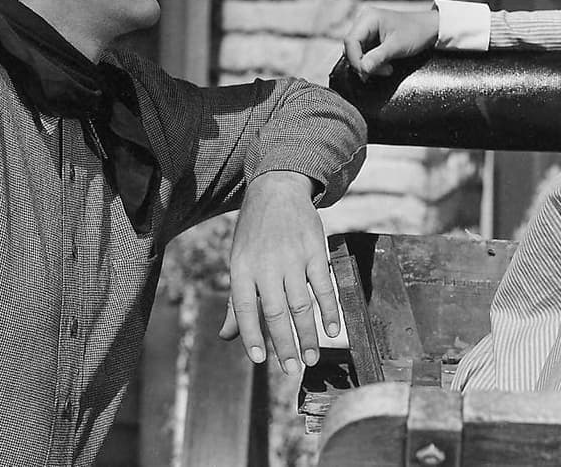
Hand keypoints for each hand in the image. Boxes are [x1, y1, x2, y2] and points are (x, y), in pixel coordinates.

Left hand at [217, 171, 339, 373]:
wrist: (277, 190)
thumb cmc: (254, 234)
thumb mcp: (238, 263)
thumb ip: (236, 303)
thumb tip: (226, 337)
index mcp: (242, 269)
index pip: (243, 308)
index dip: (251, 335)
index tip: (260, 360)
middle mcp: (266, 265)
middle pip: (275, 312)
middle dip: (283, 344)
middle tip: (291, 369)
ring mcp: (292, 257)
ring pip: (301, 304)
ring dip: (307, 334)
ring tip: (311, 358)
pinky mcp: (315, 251)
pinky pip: (324, 286)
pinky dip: (329, 310)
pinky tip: (333, 330)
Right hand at [342, 7, 438, 78]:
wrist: (429, 29)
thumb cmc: (416, 33)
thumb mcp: (396, 47)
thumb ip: (377, 58)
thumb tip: (362, 70)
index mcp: (368, 18)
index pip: (350, 41)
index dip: (355, 59)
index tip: (366, 73)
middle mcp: (364, 21)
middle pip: (352, 47)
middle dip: (364, 63)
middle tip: (382, 71)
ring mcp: (367, 29)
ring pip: (358, 52)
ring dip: (370, 64)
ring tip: (387, 68)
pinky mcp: (372, 37)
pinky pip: (365, 52)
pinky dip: (373, 62)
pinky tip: (385, 65)